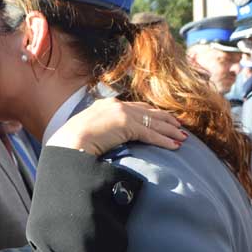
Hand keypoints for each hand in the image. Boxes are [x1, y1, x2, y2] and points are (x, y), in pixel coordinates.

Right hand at [49, 99, 183, 155]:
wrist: (69, 142)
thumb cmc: (72, 142)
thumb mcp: (87, 131)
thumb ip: (100, 131)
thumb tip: (103, 141)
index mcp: (107, 105)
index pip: (135, 107)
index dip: (151, 114)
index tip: (162, 119)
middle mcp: (116, 105)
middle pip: (148, 112)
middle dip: (166, 119)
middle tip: (179, 126)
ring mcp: (122, 113)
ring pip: (153, 122)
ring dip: (170, 130)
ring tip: (183, 137)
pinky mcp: (126, 125)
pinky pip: (150, 133)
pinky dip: (164, 140)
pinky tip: (174, 146)